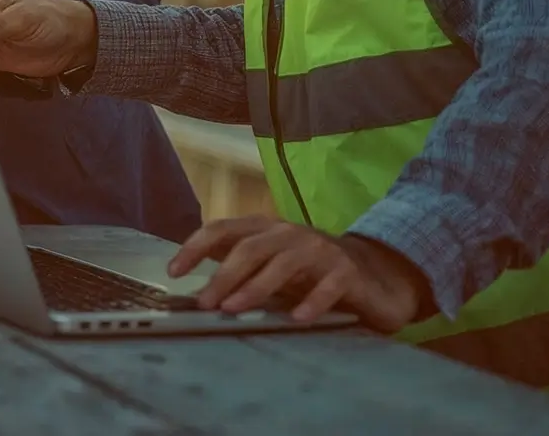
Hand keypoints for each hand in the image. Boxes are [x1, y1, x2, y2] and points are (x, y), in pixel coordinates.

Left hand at [169, 216, 426, 332]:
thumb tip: (197, 290)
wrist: (375, 275)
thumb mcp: (272, 267)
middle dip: (222, 275)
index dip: (195, 247)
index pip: (223, 229)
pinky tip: (298, 319)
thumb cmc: (312, 273)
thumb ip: (241, 271)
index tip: (173, 271)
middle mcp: (290, 233)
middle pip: (250, 248)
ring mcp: (320, 249)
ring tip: (234, 309)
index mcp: (266, 230)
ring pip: (283, 263)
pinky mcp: (347, 270)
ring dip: (256, 287)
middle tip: (204, 302)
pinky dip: (312, 301)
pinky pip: (328, 285)